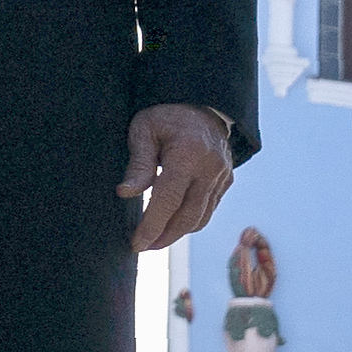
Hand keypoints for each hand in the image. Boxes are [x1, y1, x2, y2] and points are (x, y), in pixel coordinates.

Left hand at [120, 106, 233, 252]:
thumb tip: (125, 193)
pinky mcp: (227, 181)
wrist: (202, 104)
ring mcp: (222, 176)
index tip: (136, 244)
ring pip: (201, 218)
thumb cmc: (167, 115)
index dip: (152, 226)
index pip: (168, 201)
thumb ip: (138, 163)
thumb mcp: (144, 129)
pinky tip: (173, 224)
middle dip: (164, 237)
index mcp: (188, 154)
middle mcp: (210, 168)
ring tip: (155, 240)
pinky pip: (209, 210)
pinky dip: (191, 221)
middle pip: (187, 217)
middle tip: (143, 247)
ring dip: (178, 234)